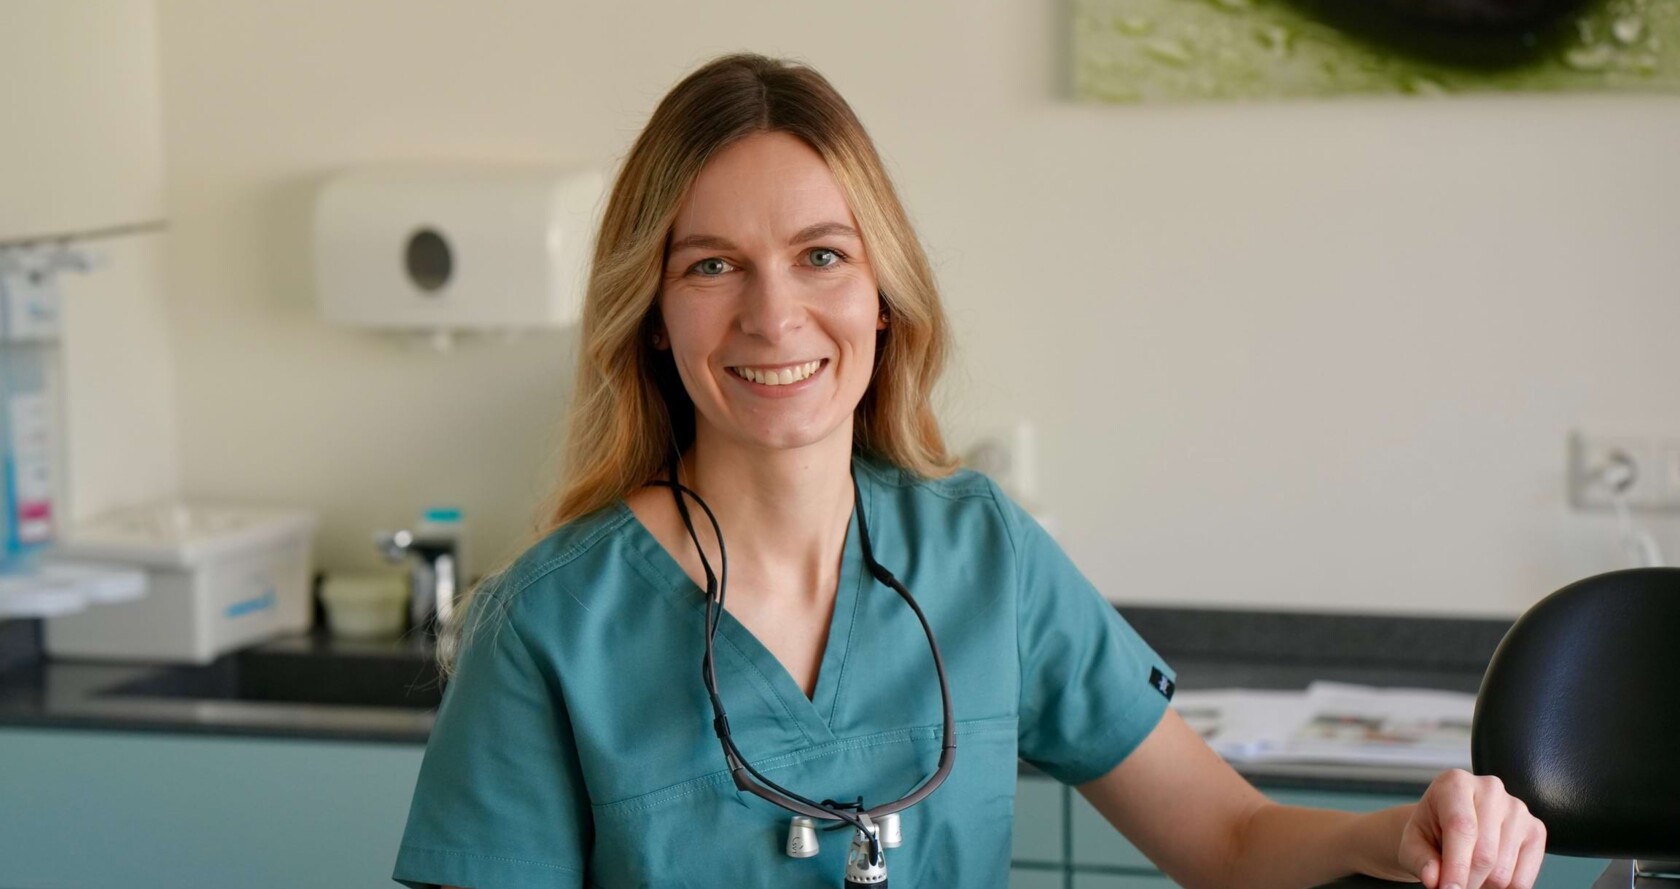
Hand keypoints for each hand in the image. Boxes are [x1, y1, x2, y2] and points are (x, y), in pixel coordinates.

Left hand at [1396, 769, 1547, 888]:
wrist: (1449, 824)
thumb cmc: (1431, 831)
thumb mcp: (1413, 843)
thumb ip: (1420, 859)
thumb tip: (1434, 878)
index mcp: (1455, 783)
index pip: (1461, 827)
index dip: (1455, 865)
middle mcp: (1491, 789)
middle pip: (1485, 853)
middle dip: (1466, 880)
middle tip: (1453, 886)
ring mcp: (1518, 808)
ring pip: (1503, 869)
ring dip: (1483, 885)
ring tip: (1468, 874)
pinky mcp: (1536, 830)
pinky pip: (1523, 878)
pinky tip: (1488, 876)